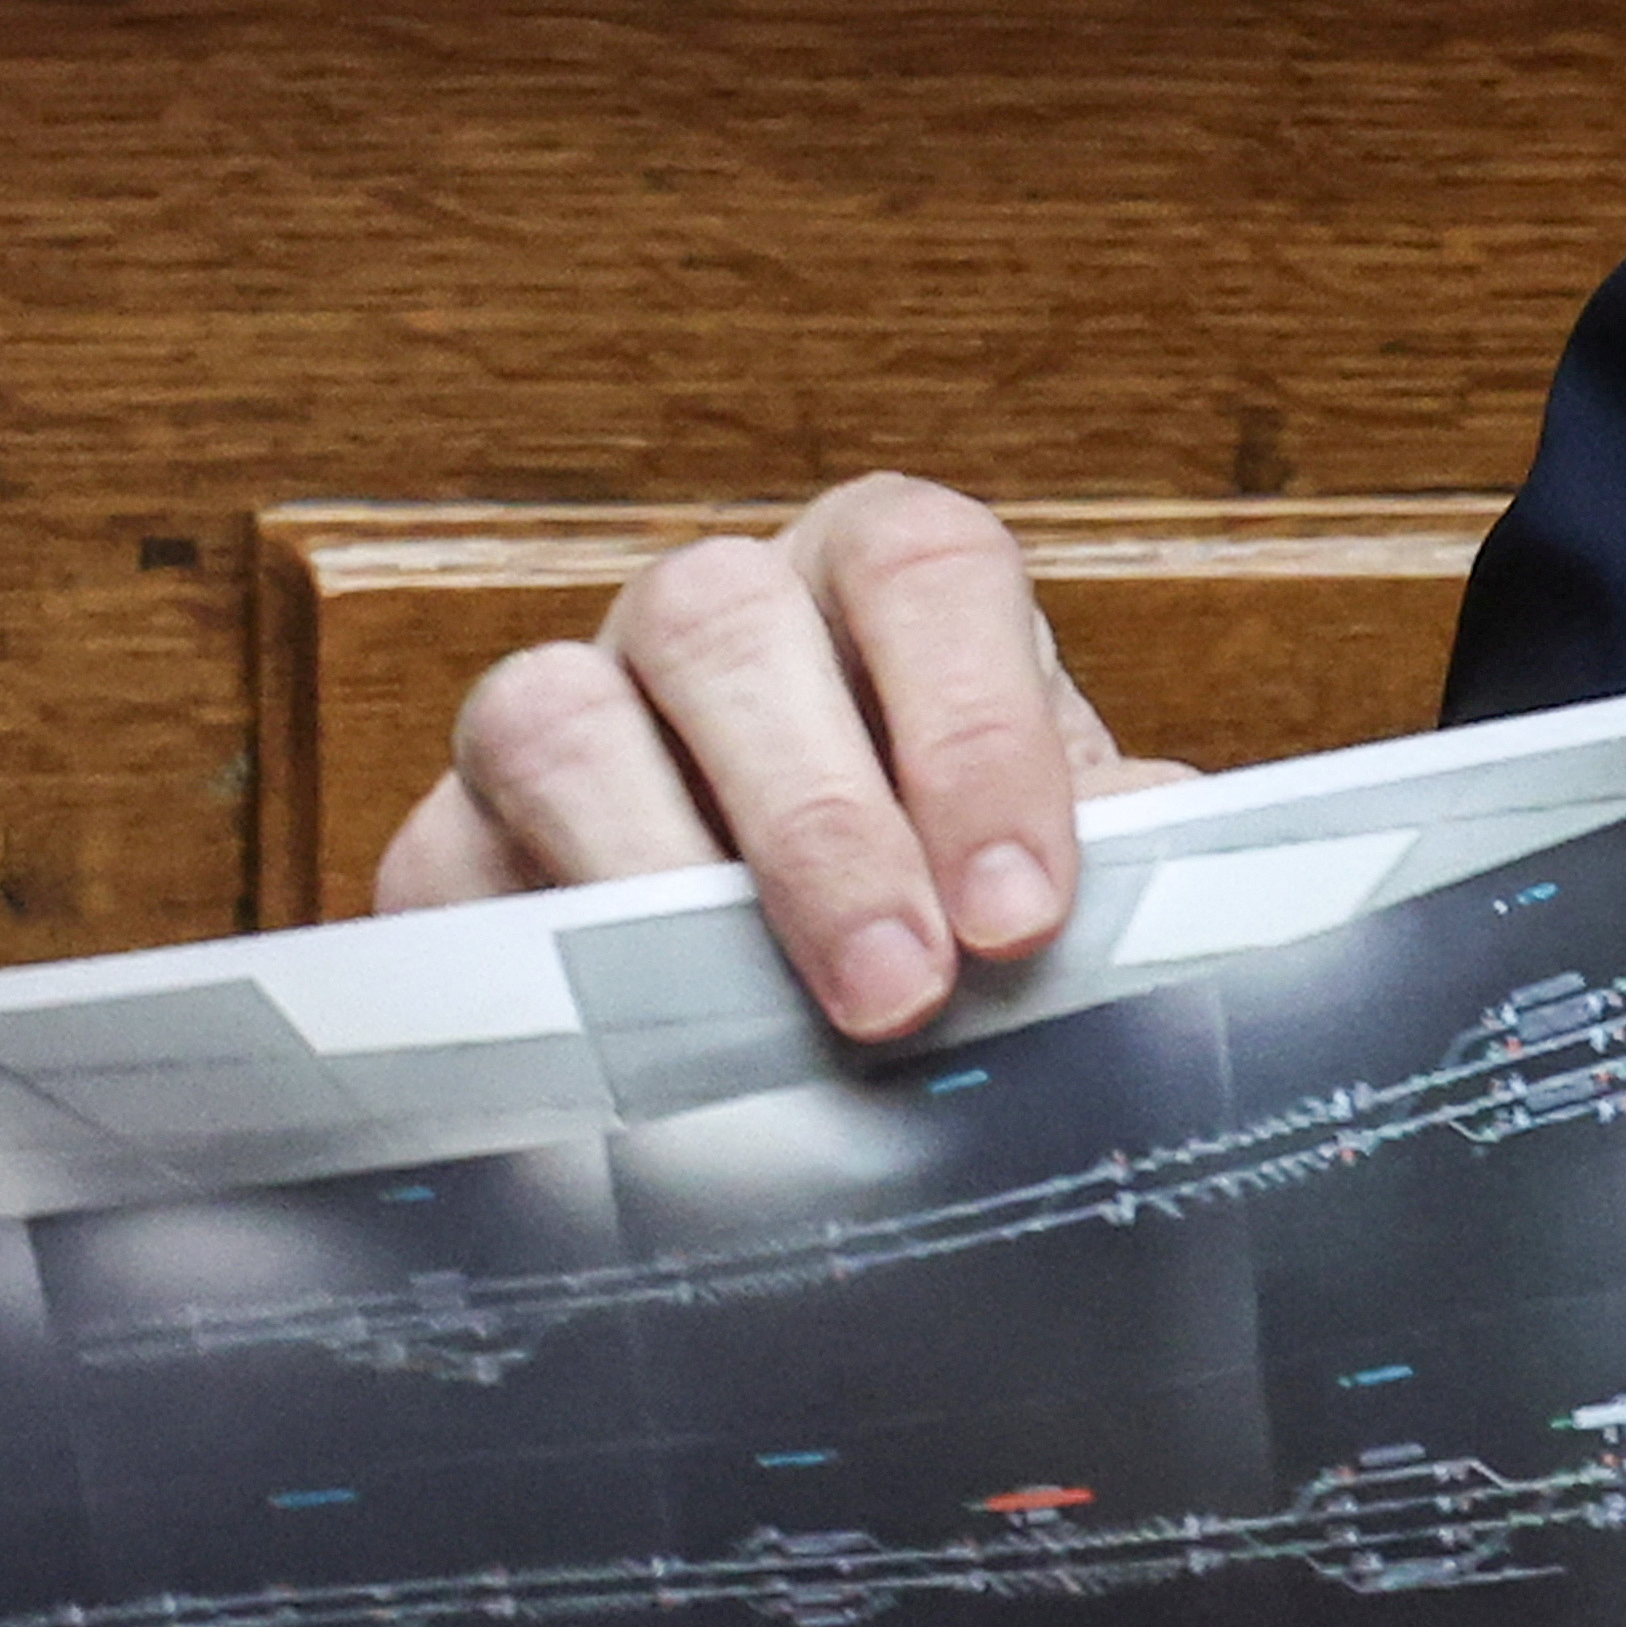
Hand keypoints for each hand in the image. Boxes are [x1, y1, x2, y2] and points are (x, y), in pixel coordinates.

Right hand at [368, 477, 1191, 1040]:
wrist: (781, 994)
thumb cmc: (946, 892)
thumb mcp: (1038, 861)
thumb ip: (1108, 857)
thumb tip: (1175, 877)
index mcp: (877, 576)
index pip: (924, 569)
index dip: (976, 731)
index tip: (1022, 913)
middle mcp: (712, 613)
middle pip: (727, 630)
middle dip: (819, 824)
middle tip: (899, 991)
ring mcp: (562, 707)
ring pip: (555, 721)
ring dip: (658, 877)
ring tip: (744, 1025)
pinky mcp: (451, 839)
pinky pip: (449, 868)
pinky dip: (531, 966)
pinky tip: (616, 1057)